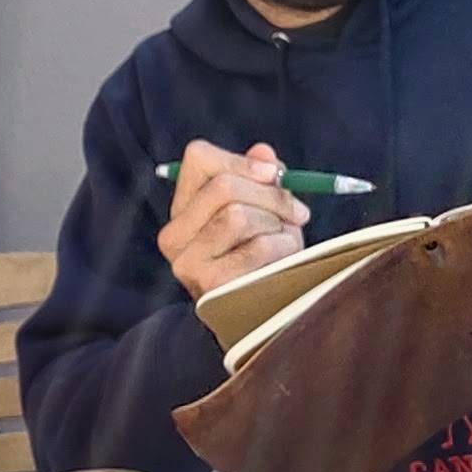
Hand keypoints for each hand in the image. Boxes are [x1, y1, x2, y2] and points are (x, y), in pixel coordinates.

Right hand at [157, 140, 309, 299]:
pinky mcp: (209, 284)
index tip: (274, 175)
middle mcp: (174, 234)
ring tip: (286, 239)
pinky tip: (283, 259)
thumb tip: (263, 153)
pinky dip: (281, 247)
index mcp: (183, 209)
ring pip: (238, 215)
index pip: (199, 158)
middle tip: (297, 212)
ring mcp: (187, 261)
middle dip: (272, 196)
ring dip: (276, 225)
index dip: (241, 160)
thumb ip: (260, 179)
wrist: (256, 317)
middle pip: (224, 186)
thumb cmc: (262, 258)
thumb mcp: (263, 212)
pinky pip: (255, 247)